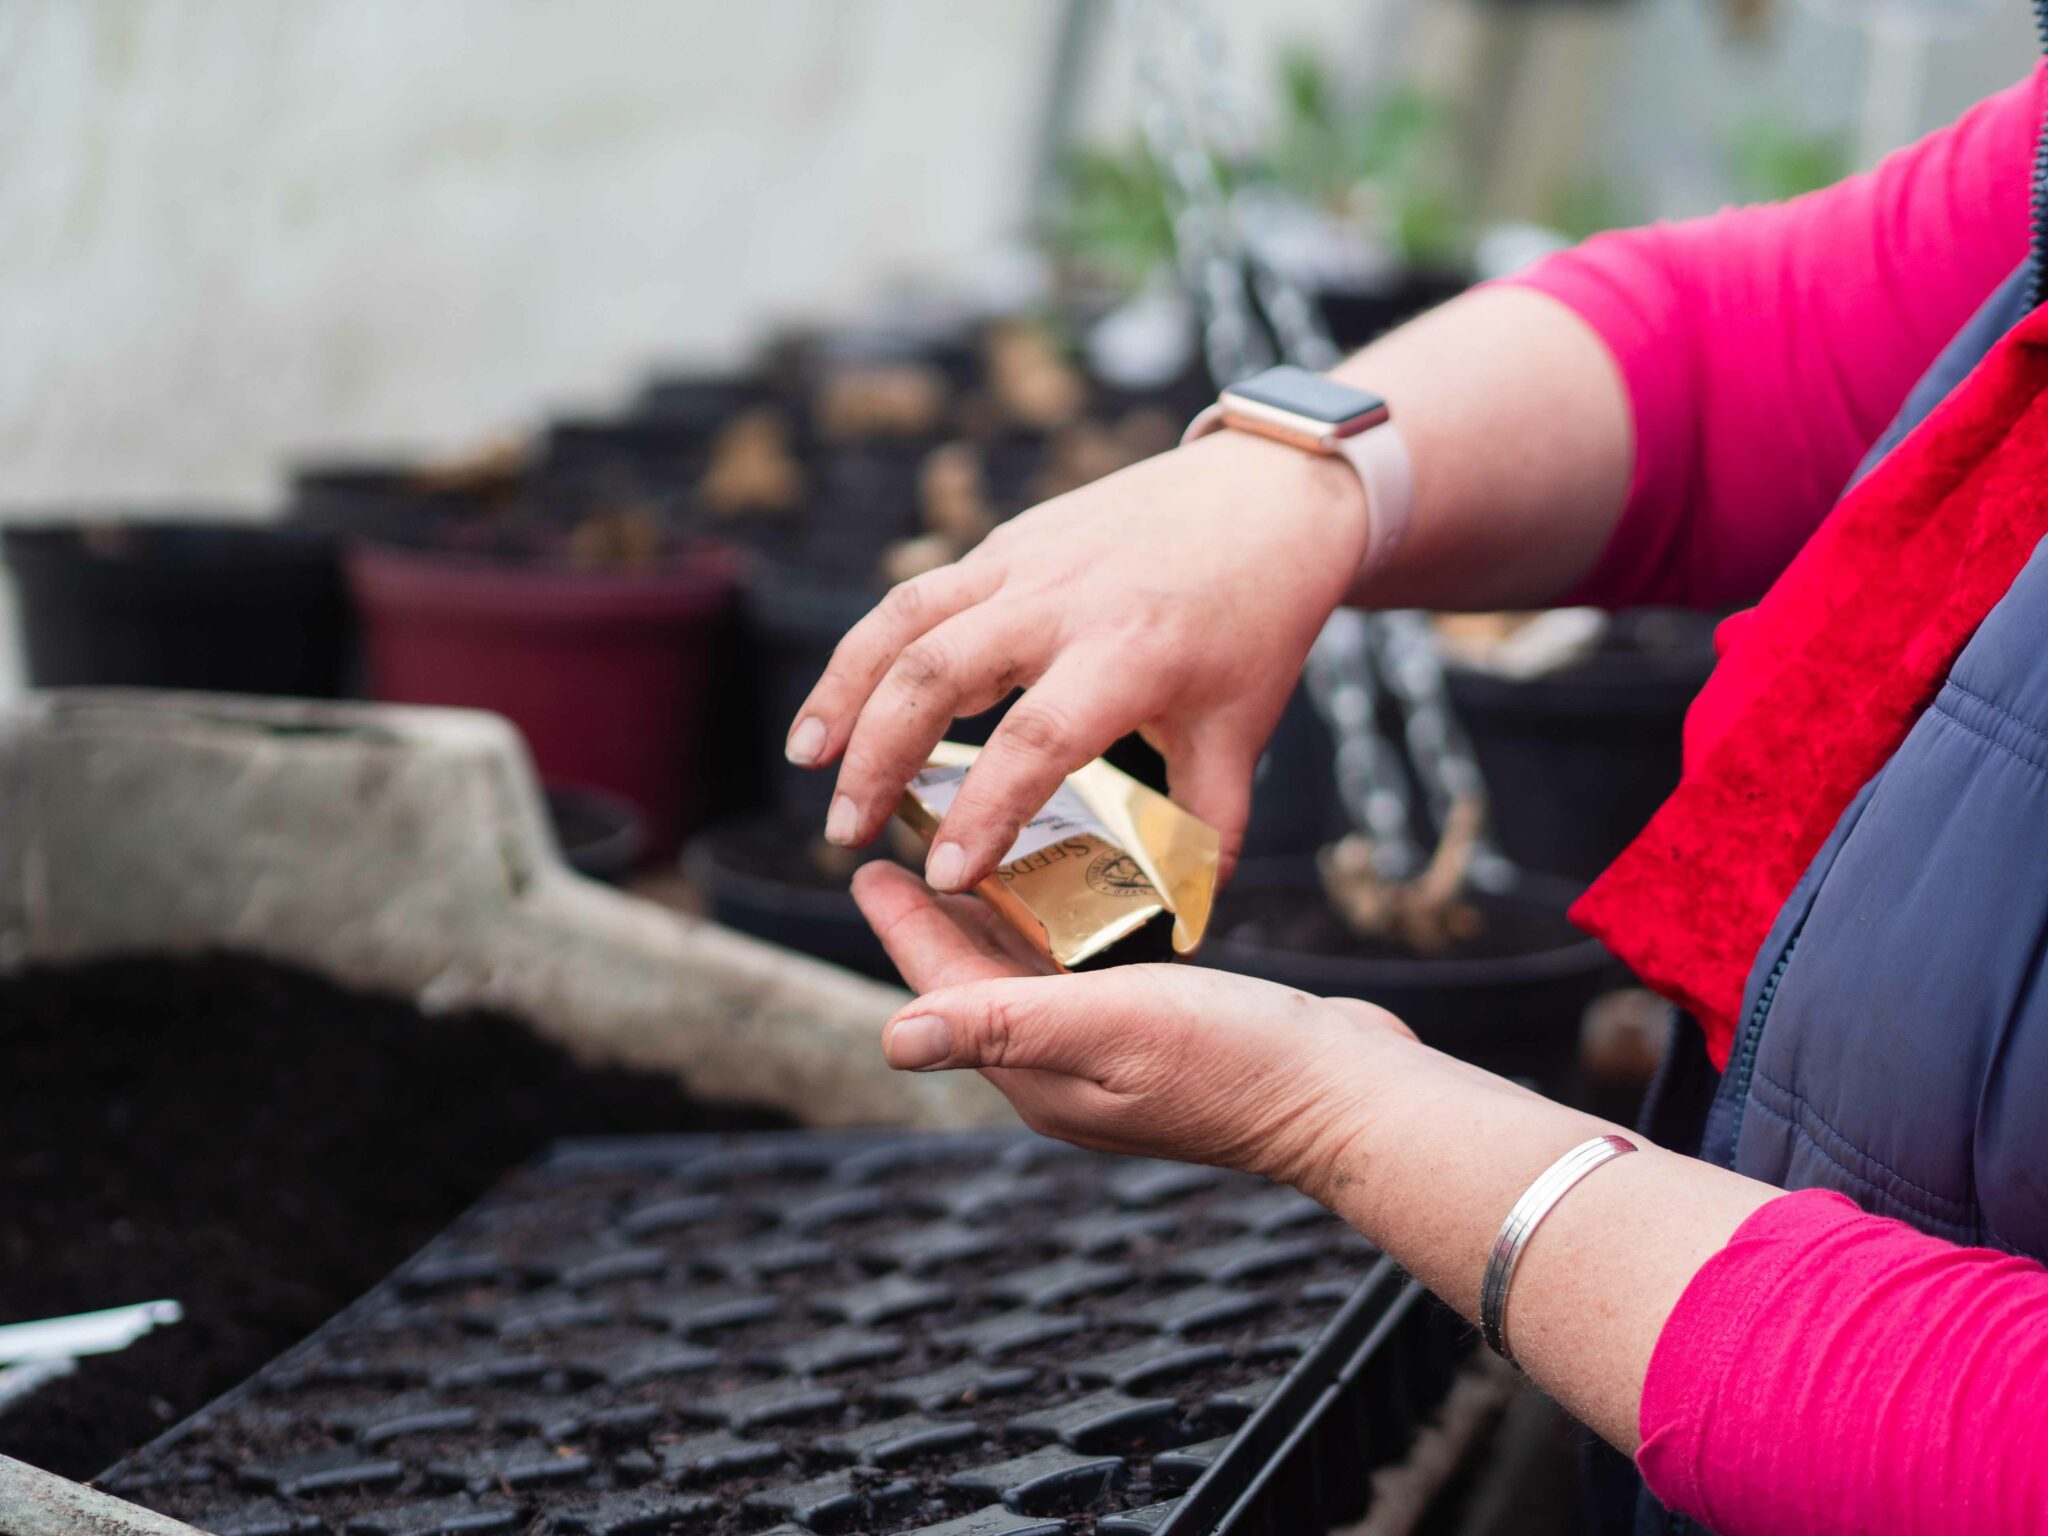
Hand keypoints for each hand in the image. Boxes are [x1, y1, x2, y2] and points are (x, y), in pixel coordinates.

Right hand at [789, 430, 1369, 889]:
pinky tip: (844, 706)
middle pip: (938, 671)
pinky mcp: (1006, 541)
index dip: (987, 809)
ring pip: (905, 619)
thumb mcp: (1243, 726)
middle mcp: (1065, 601)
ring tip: (806, 763)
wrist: (1267, 492)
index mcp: (1131, 655)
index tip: (947, 875)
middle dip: (877, 756)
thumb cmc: (1256, 617)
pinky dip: (869, 650)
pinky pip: (920, 595)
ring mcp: (1026, 560)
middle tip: (845, 832)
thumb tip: (1189, 922)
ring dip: (844, 691)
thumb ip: (1209, 826)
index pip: (1040, 738)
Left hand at [851, 862, 1411, 1193]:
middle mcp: (1061, 1074)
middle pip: (975, 986)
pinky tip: (1072, 903)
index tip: (865, 868)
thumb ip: (1005, 1021)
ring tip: (976, 862)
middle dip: (937, 920)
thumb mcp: (1112, 1026)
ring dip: (994, 925)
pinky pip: (1080, 982)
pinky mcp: (1154, 1047)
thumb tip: (891, 1038)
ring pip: (1025, 983)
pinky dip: (1056, 937)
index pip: (945, 991)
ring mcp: (1107, 1065)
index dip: (903, 927)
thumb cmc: (1239, 1060)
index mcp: (1037, 1075)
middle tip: (909, 847)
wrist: (1349, 1100)